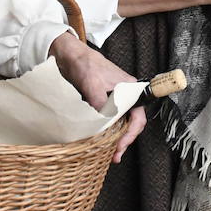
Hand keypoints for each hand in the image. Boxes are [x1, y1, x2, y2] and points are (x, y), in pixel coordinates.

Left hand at [49, 32, 146, 162]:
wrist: (71, 55)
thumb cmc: (86, 65)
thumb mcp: (93, 85)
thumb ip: (100, 104)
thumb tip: (103, 125)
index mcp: (130, 90)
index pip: (138, 118)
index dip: (131, 134)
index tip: (120, 146)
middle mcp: (125, 96)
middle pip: (131, 123)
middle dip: (124, 141)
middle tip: (115, 155)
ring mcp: (115, 99)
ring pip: (120, 123)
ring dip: (115, 138)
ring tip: (109, 152)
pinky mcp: (103, 102)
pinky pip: (109, 120)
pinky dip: (107, 131)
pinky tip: (101, 140)